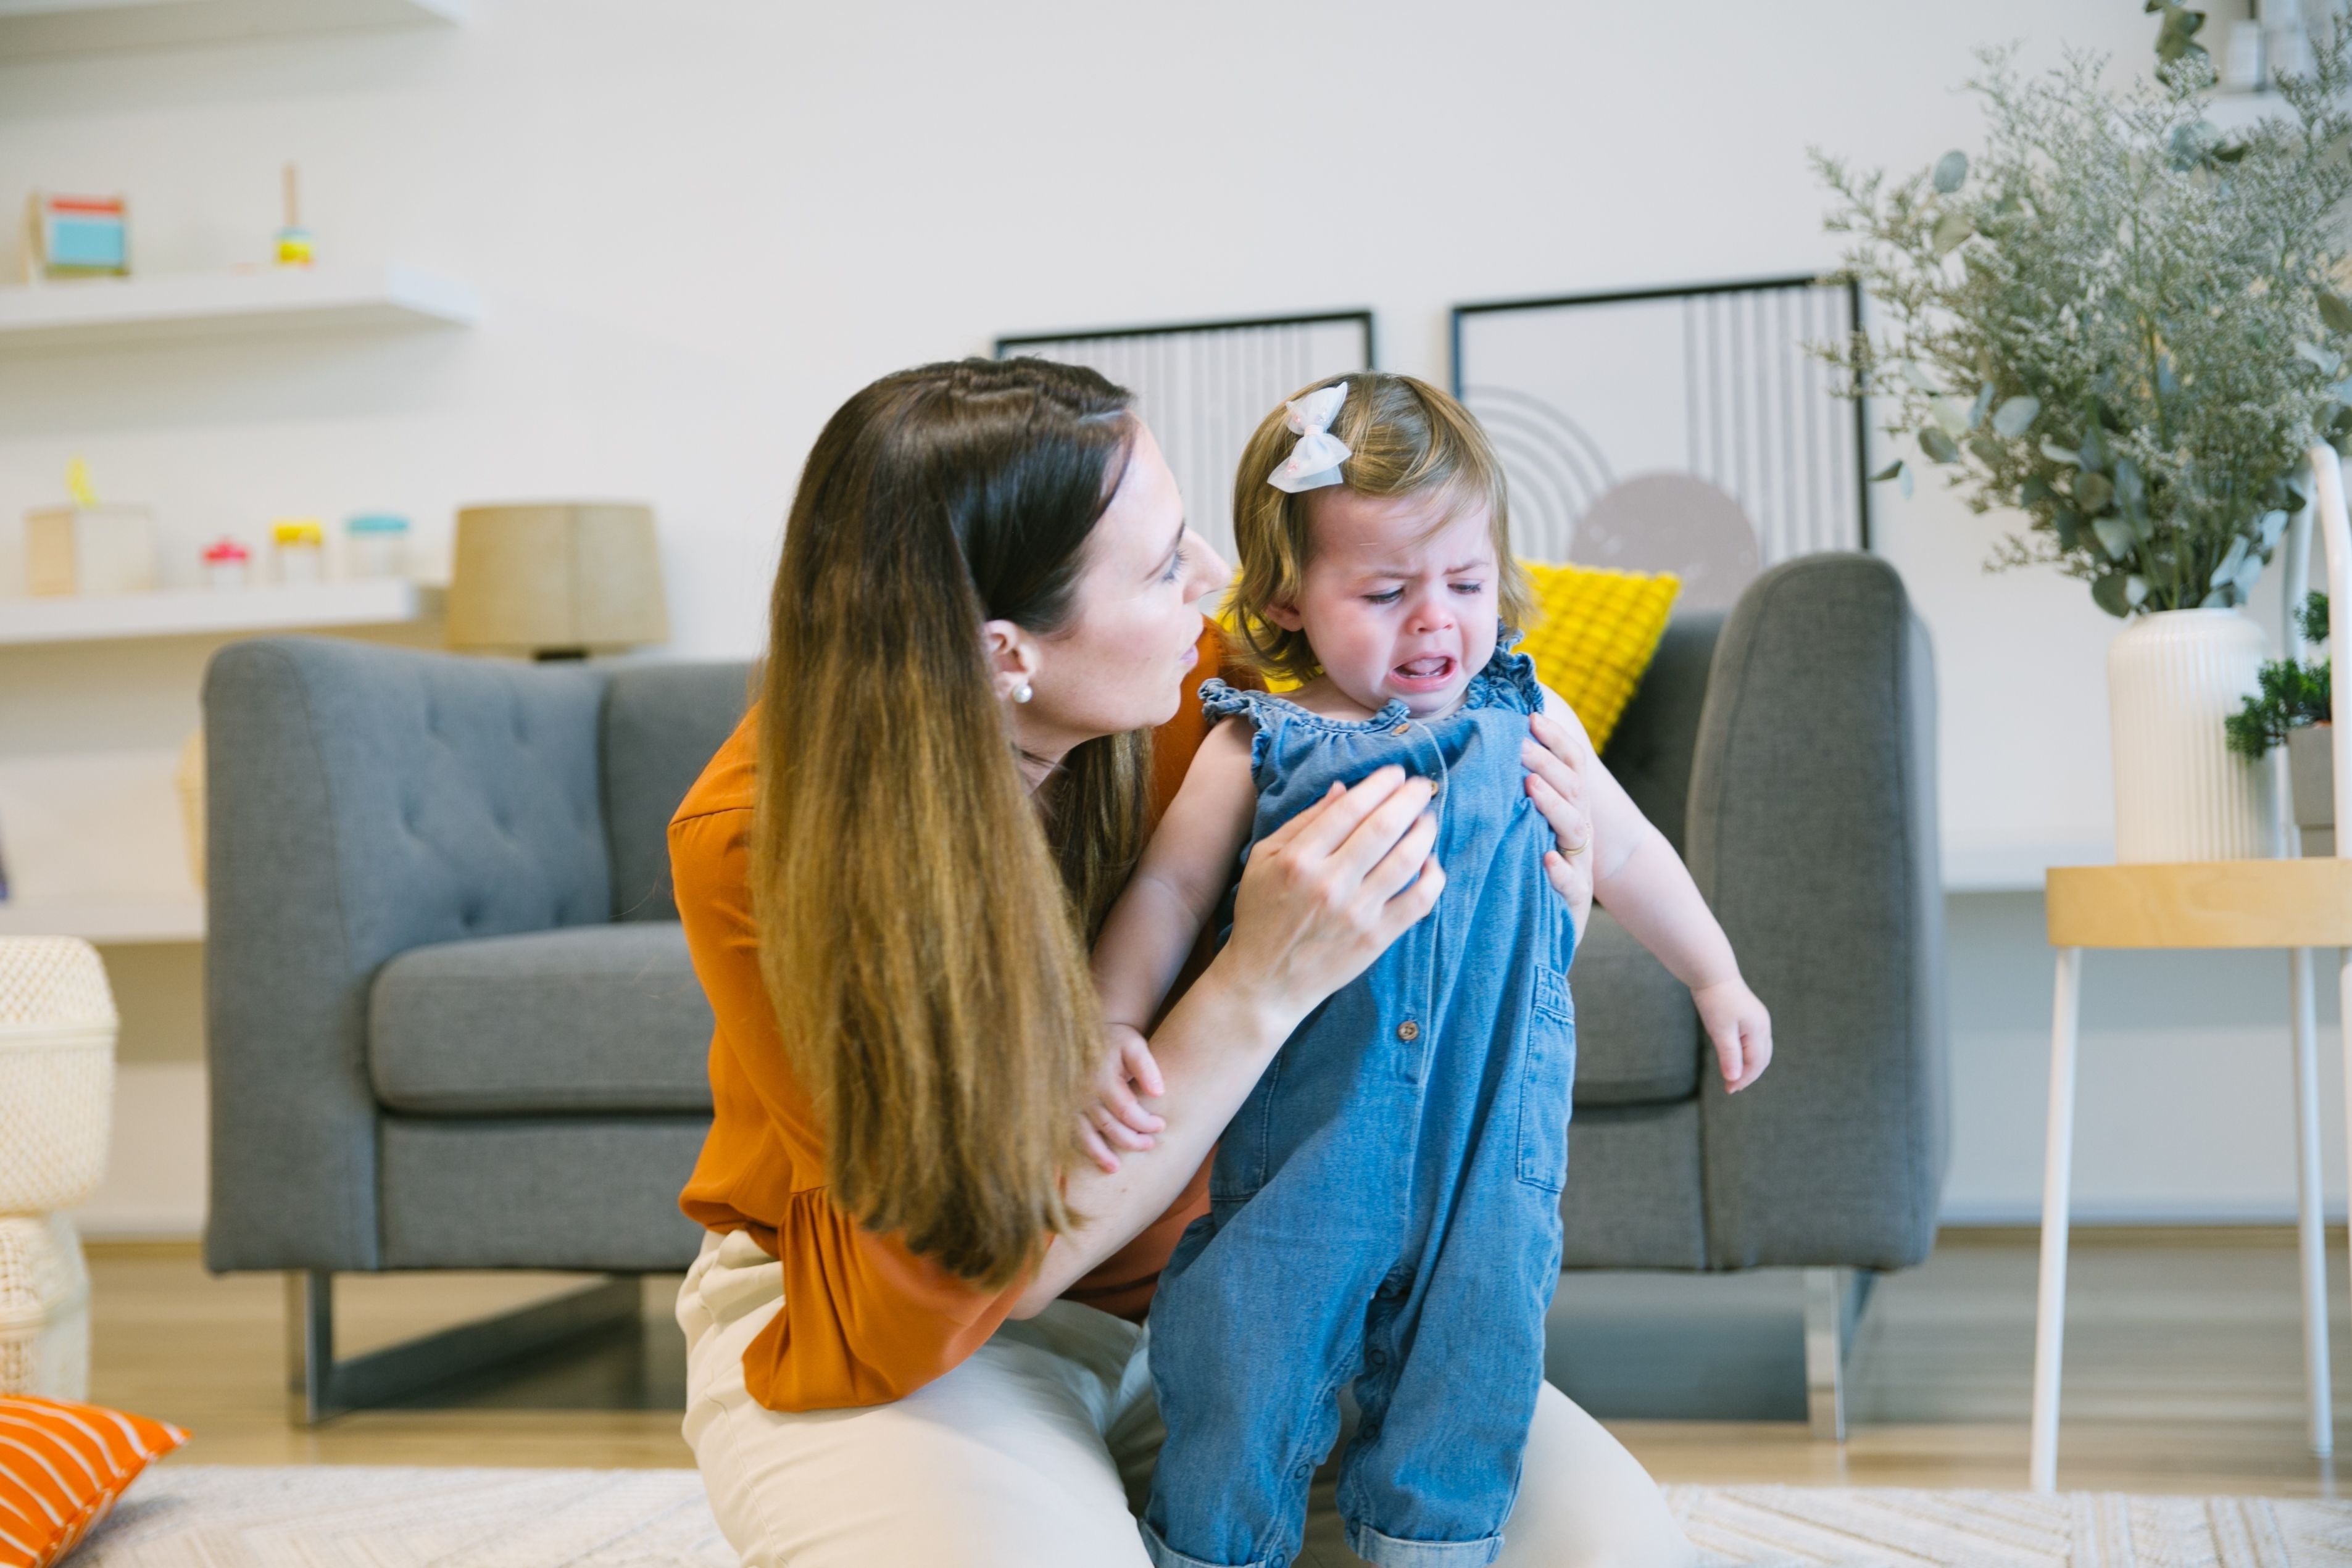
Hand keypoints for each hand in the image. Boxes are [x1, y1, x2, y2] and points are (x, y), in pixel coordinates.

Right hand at [1079, 1025, 1166, 1173]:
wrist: (1086, 1034)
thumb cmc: (1117, 1042)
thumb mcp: (1134, 1046)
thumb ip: (1147, 1067)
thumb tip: (1159, 1092)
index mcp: (1101, 1077)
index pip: (1127, 1110)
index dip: (1145, 1122)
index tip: (1161, 1125)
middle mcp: (1082, 1092)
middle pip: (1108, 1125)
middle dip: (1131, 1140)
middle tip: (1150, 1144)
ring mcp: (1070, 1102)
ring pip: (1085, 1135)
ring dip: (1100, 1154)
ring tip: (1116, 1168)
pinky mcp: (1064, 1108)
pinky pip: (1072, 1134)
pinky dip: (1082, 1149)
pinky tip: (1094, 1160)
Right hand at [1223, 766, 1444, 1028]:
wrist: (1264, 982)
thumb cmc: (1261, 915)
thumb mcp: (1264, 859)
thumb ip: (1302, 821)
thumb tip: (1343, 789)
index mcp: (1298, 859)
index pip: (1349, 809)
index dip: (1379, 785)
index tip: (1395, 774)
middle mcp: (1329, 883)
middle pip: (1383, 828)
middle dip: (1410, 798)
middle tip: (1422, 786)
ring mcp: (1356, 913)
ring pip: (1406, 860)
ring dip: (1425, 832)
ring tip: (1428, 818)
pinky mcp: (1375, 939)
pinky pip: (1418, 902)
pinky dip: (1432, 877)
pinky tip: (1430, 862)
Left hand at [1521, 711, 1594, 936]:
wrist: (1555, 929)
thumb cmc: (1530, 870)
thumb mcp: (1527, 828)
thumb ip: (1519, 793)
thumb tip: (1493, 749)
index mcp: (1568, 810)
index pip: (1571, 766)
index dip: (1557, 740)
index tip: (1533, 717)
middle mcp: (1577, 832)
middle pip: (1572, 789)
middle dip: (1547, 764)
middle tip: (1519, 746)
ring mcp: (1579, 864)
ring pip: (1574, 828)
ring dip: (1552, 804)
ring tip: (1530, 787)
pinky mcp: (1574, 901)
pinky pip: (1571, 884)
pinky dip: (1560, 871)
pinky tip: (1547, 859)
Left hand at [1694, 977, 1772, 1092]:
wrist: (1712, 973)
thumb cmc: (1715, 1001)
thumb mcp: (1720, 1031)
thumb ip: (1729, 1055)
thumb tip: (1734, 1078)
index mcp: (1758, 1030)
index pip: (1755, 1063)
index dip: (1743, 1079)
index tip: (1729, 1089)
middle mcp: (1763, 1025)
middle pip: (1761, 1059)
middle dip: (1748, 1075)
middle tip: (1732, 1087)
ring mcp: (1759, 1020)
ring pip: (1759, 1050)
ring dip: (1748, 1065)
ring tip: (1734, 1076)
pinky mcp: (1751, 1015)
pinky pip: (1753, 1041)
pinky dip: (1746, 1053)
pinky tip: (1735, 1057)